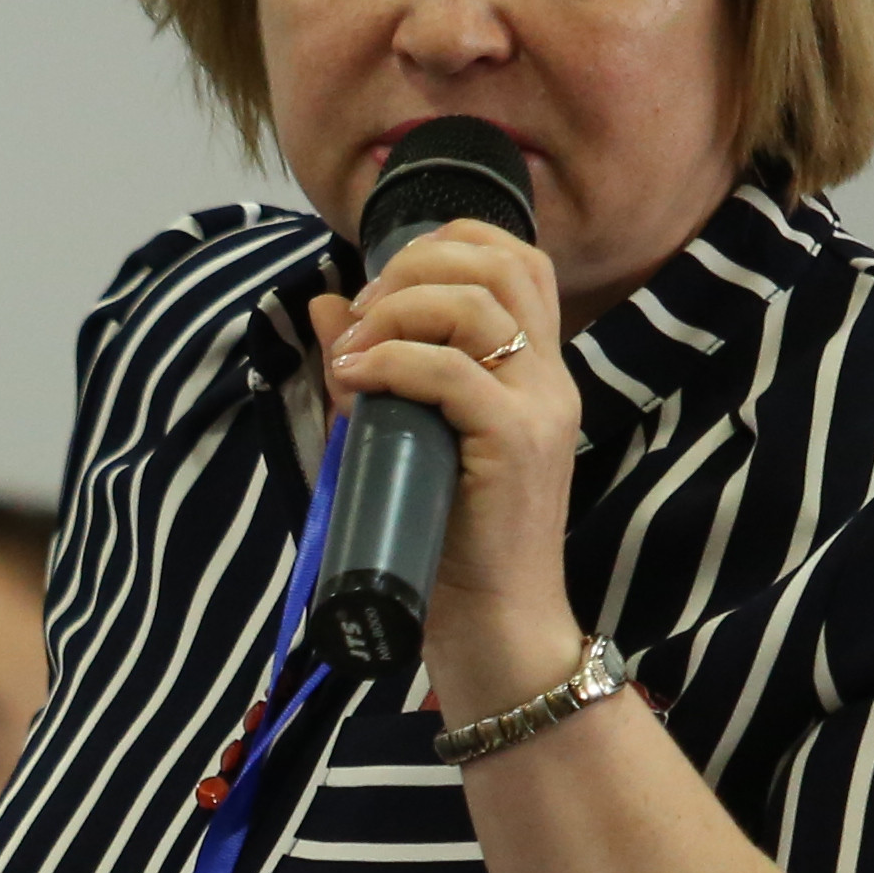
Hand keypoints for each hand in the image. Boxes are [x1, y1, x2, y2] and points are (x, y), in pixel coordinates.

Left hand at [300, 218, 589, 724]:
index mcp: (535, 369)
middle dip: (412, 268)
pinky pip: (454, 372)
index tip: (381, 286)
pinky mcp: (515, 444)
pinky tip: (356, 379)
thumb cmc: (447, 543)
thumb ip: (372, 370)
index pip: (514, 257)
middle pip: (498, 262)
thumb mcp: (402, 438)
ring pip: (475, 305)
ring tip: (352, 353)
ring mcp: (539, 408)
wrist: (495, 629)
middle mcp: (549, 377)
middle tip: (361, 317)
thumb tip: (325, 301)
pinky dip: (393, 361)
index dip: (444, 244)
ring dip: (396, 311)